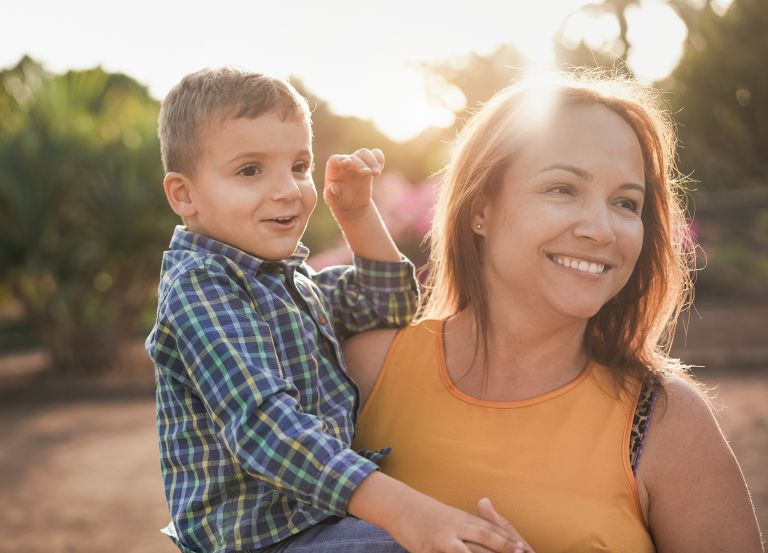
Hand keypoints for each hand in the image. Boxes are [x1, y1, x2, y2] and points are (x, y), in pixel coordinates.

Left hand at [324, 148, 384, 219]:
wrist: (351, 204)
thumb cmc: (339, 202)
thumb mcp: (333, 201)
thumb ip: (331, 195)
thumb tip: (333, 188)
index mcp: (333, 169)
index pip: (335, 159)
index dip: (341, 159)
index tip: (348, 162)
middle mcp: (345, 163)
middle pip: (353, 157)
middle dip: (361, 164)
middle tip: (368, 173)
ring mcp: (357, 163)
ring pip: (364, 153)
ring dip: (372, 161)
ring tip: (376, 173)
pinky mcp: (368, 165)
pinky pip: (375, 155)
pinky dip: (379, 158)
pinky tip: (381, 167)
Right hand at [387, 493, 527, 552]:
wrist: (398, 506)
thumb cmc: (424, 512)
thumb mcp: (449, 515)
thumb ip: (469, 522)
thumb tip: (488, 513)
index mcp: (462, 518)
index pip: (490, 529)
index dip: (508, 540)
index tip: (523, 548)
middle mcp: (455, 527)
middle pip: (484, 539)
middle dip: (503, 549)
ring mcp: (442, 539)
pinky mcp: (428, 549)